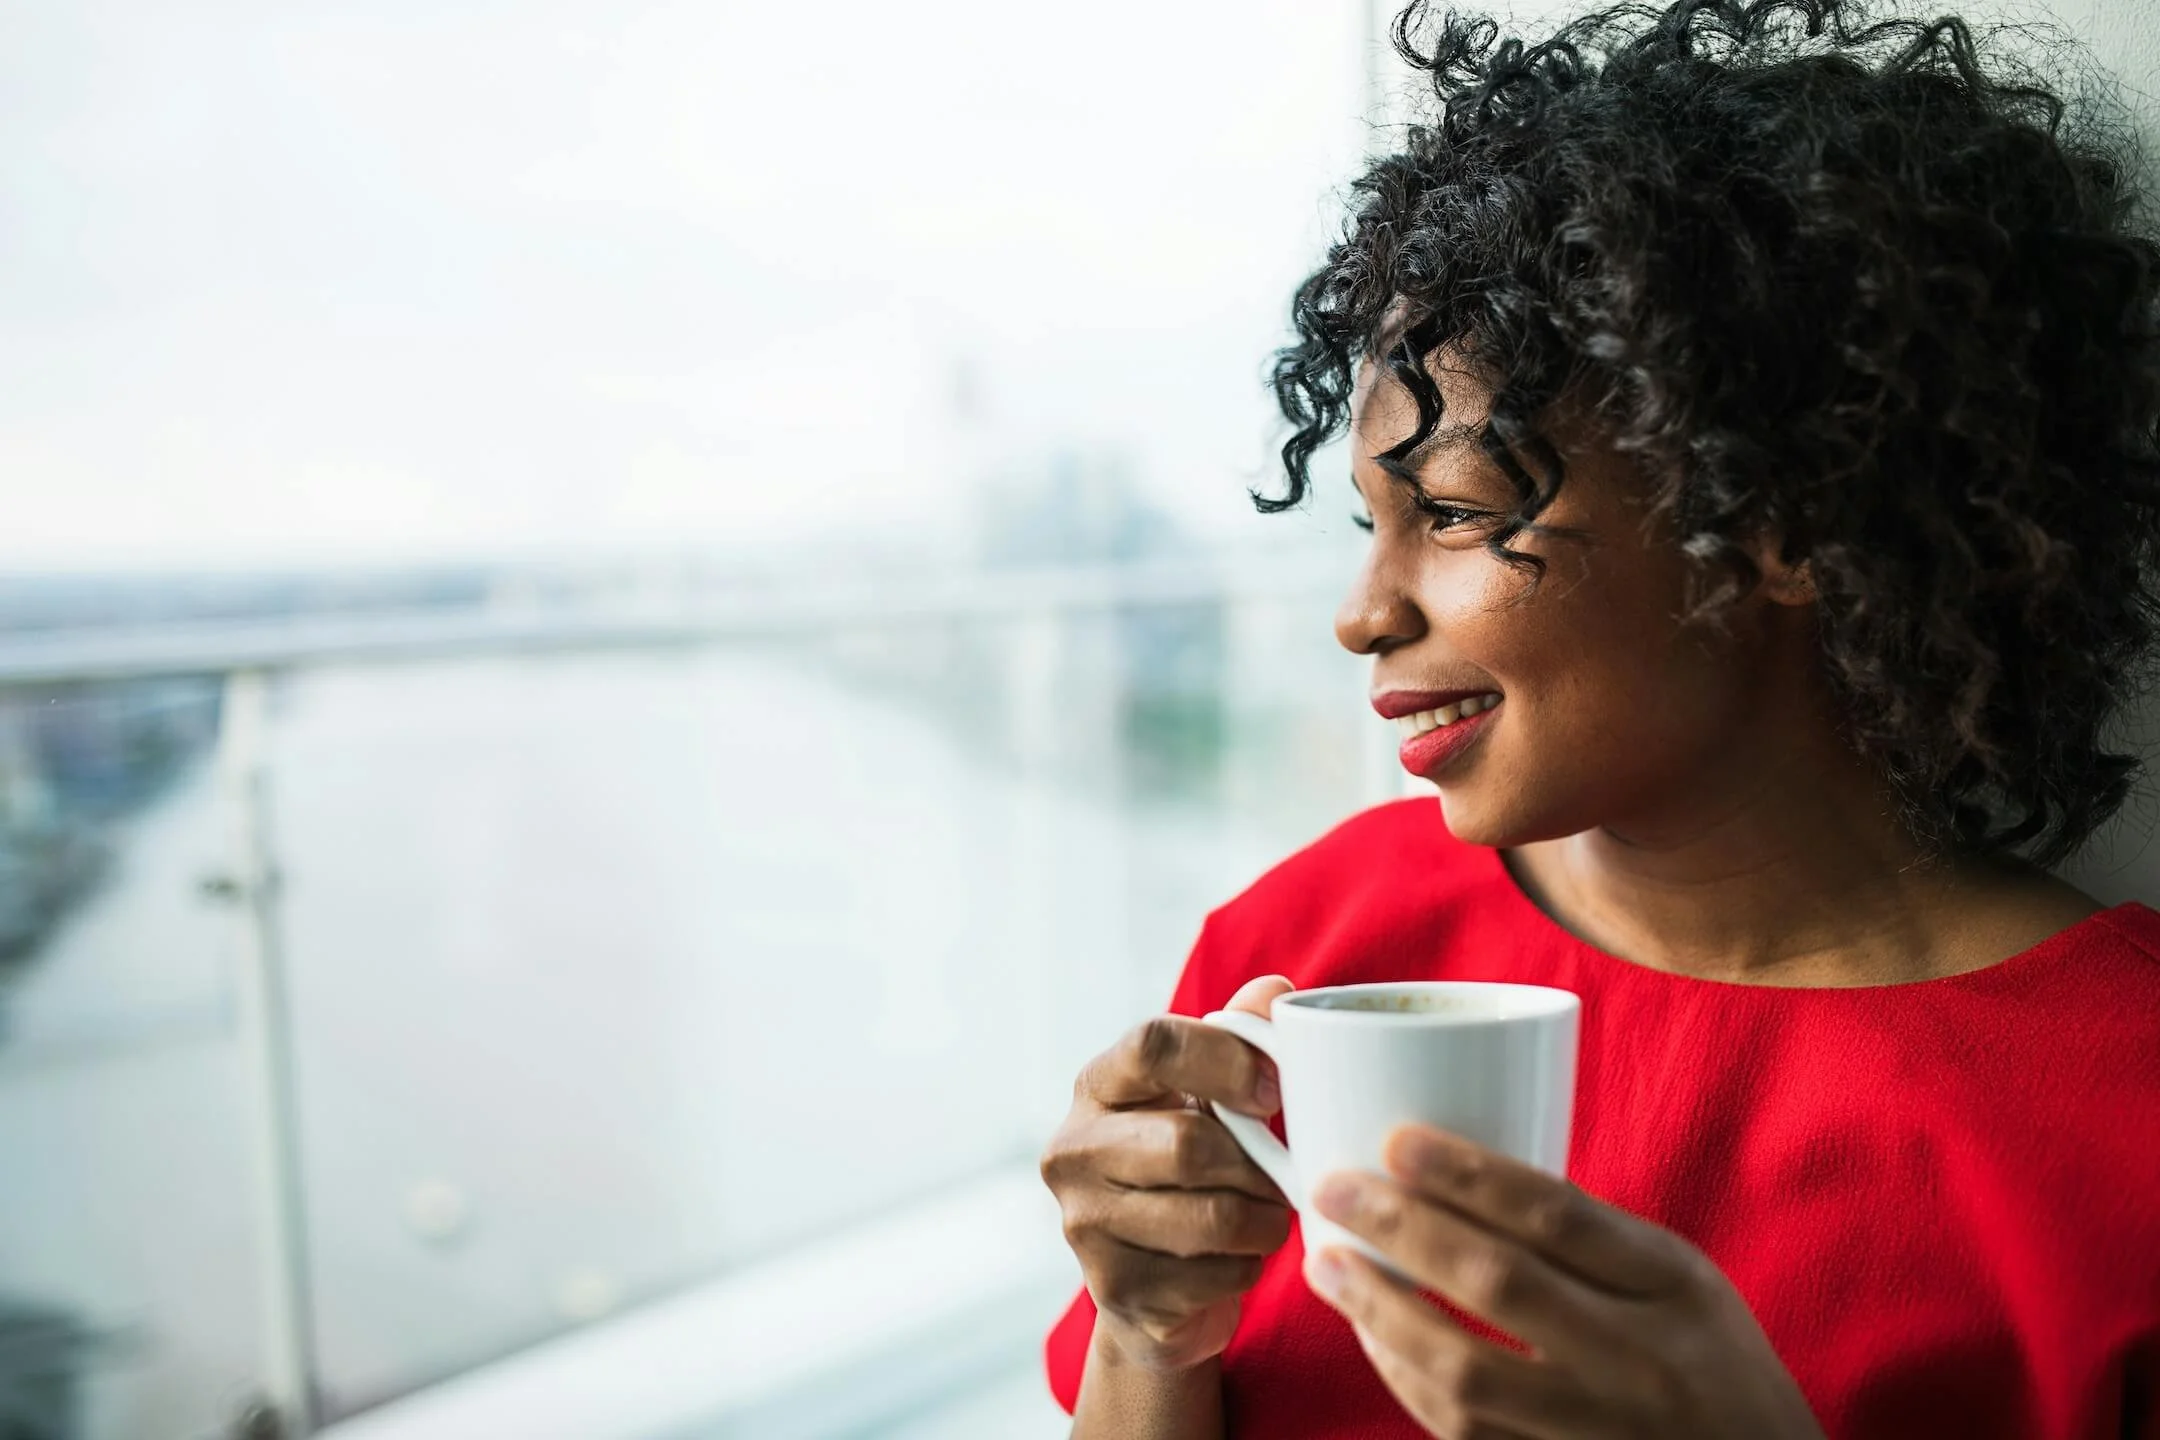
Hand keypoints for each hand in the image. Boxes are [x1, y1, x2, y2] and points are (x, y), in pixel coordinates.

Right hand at [1041, 976, 1296, 1372]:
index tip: (1275, 1092)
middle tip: (1281, 1177)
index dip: (1228, 1062)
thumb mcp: (1206, 1100)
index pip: (1154, 1045)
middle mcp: (1073, 1149)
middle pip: (1189, 1144)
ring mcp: (1084, 1223)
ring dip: (1264, 1221)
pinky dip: (1246, 1268)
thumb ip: (1237, 1040)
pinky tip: (1235, 1260)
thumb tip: (1276, 990)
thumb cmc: (1187, 1171)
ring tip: (1268, 1215)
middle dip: (1257, 1166)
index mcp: (1097, 1084)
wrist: (1154, 1289)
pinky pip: (1214, 1276)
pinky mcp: (1113, 1287)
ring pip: (1212, 1217)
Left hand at [1304, 1125, 1824, 1439]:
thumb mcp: (1679, 1280)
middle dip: (1401, 1231)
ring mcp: (1596, 1431)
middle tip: (1332, 1190)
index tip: (1396, 1138)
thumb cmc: (1709, 1359)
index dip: (1470, 1174)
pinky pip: (1463, 1433)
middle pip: (1501, 1286)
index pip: (1560, 1218)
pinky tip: (1372, 1336)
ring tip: (1328, 1264)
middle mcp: (1638, 1360)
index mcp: (1672, 1287)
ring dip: (1382, 1314)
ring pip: (1467, 1377)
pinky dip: (1406, 1380)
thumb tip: (1458, 1176)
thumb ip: (1589, 1237)